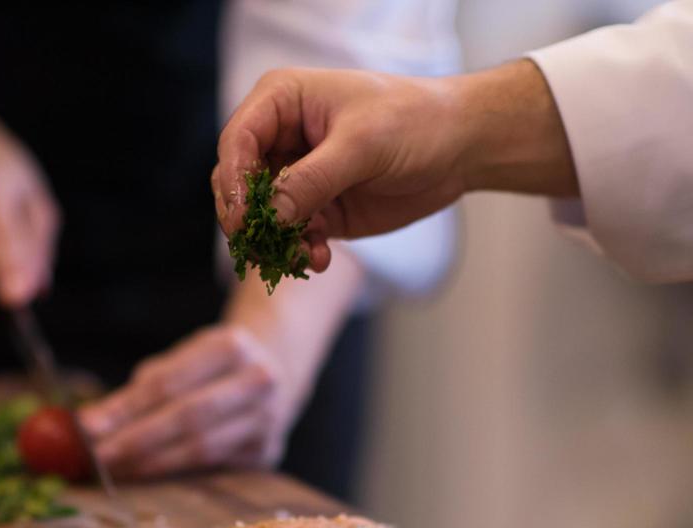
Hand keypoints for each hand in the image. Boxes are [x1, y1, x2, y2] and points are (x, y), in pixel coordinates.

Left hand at [79, 325, 297, 479]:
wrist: (277, 369)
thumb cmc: (213, 366)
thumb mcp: (183, 358)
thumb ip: (143, 388)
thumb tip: (93, 424)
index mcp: (231, 345)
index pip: (168, 382)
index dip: (125, 407)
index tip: (88, 426)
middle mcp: (258, 381)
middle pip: (187, 417)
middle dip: (136, 441)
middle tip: (98, 457)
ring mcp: (268, 419)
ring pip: (200, 448)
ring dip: (152, 463)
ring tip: (116, 470)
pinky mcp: (266, 451)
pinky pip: (212, 466)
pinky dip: (175, 472)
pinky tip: (147, 474)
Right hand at [214, 61, 576, 272]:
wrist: (459, 147)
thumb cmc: (414, 122)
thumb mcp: (362, 145)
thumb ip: (312, 179)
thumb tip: (272, 214)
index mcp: (282, 102)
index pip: (237, 142)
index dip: (234, 181)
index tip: (244, 218)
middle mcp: (282, 138)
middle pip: (239, 184)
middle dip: (250, 219)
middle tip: (264, 248)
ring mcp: (297, 176)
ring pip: (263, 218)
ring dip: (276, 243)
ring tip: (305, 256)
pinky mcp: (317, 209)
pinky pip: (292, 237)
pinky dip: (300, 252)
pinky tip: (320, 259)